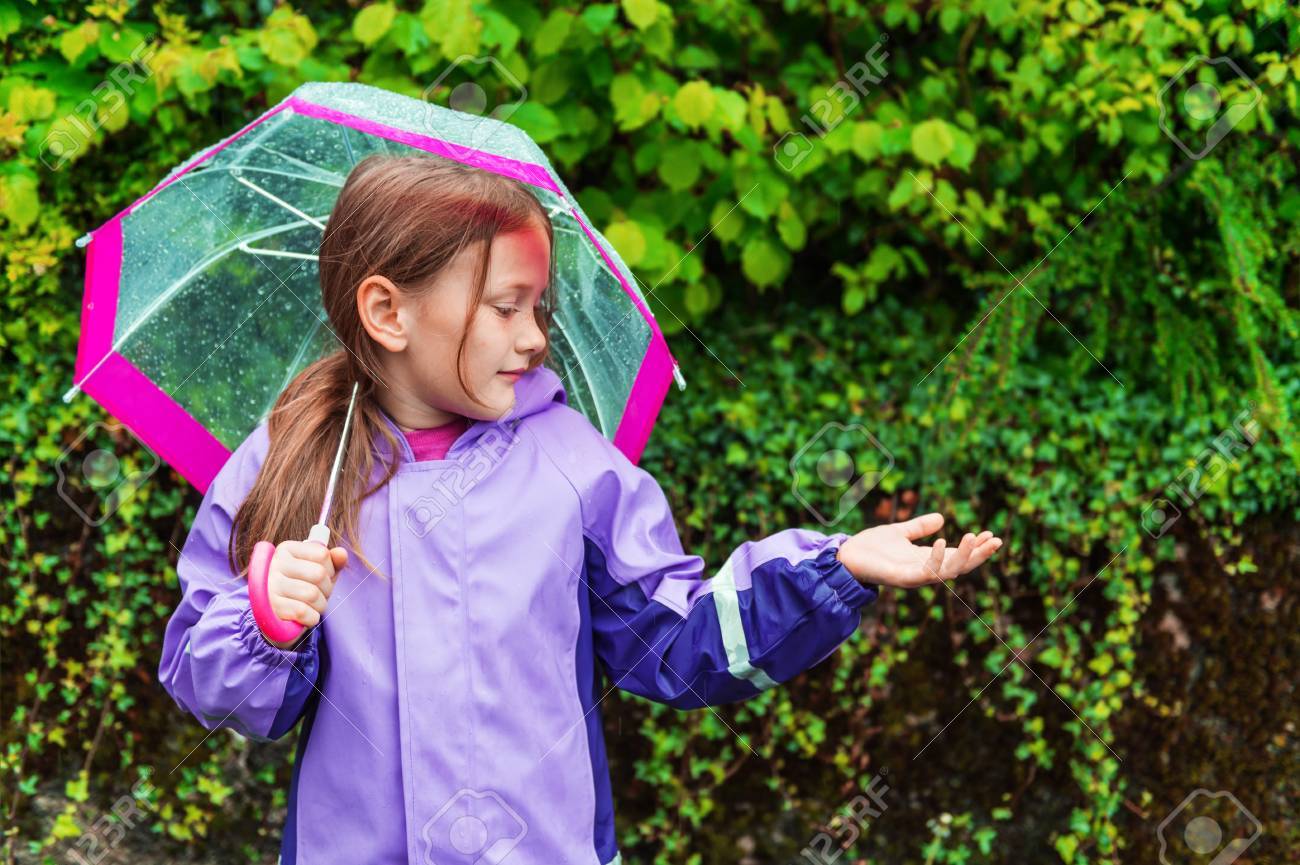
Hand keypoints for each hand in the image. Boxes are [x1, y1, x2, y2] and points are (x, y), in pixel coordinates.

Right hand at [264, 541, 347, 648]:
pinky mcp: (271, 608)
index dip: (330, 569)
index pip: (322, 554)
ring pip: (312, 594)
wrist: (277, 615)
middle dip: (326, 589)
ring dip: (320, 605)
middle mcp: (275, 564)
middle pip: (319, 574)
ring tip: (311, 606)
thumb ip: (333, 561)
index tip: (322, 577)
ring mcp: (270, 586)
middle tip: (319, 594)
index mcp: (287, 549)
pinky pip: (303, 612)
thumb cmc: (301, 588)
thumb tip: (342, 553)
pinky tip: (304, 616)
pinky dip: (310, 617)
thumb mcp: (319, 571)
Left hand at [836, 512, 1001, 588]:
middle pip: (960, 566)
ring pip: (948, 572)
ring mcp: (914, 576)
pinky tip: (943, 541)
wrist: (845, 556)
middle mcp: (924, 570)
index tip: (991, 535)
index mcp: (926, 560)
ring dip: (964, 556)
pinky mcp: (902, 578)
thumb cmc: (870, 547)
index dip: (976, 548)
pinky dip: (936, 559)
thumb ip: (918, 527)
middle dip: (979, 555)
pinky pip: (925, 572)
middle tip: (995, 540)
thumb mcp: (899, 532)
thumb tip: (941, 518)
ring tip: (976, 537)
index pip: (958, 556)